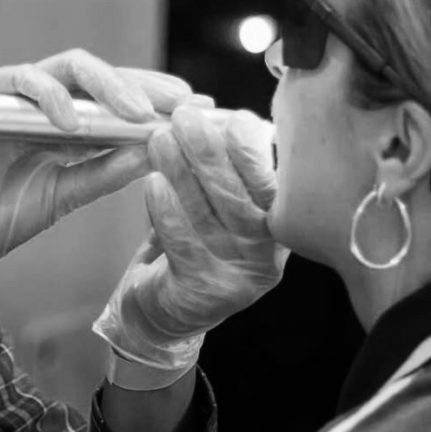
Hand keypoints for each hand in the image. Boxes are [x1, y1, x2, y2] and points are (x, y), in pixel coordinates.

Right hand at [0, 49, 196, 297]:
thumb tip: (157, 149)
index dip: (153, 98)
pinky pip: (22, 79)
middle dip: (142, 86)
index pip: (112, 98)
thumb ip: (107, 169)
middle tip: (177, 103)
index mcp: (60, 122)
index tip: (195, 107)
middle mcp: (38, 100)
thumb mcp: (66, 193)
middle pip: (98, 76)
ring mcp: (9, 91)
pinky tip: (72, 125)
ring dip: (106, 87)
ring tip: (135, 115)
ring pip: (67, 67)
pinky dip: (49, 98)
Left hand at [93, 106, 287, 389]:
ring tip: (158, 140)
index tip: (229, 117)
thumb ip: (223, 172)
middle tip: (184, 118)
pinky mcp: (203, 292)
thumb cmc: (190, 247)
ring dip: (182, 173)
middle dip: (211, 152)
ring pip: (210, 215)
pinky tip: (151, 185)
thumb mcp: (214, 208)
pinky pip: (182, 243)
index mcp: (279, 227)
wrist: (163, 315)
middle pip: (242, 196)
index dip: (252, 149)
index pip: (274, 183)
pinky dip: (165, 210)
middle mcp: (267, 254)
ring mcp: (238, 277)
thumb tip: (216, 116)